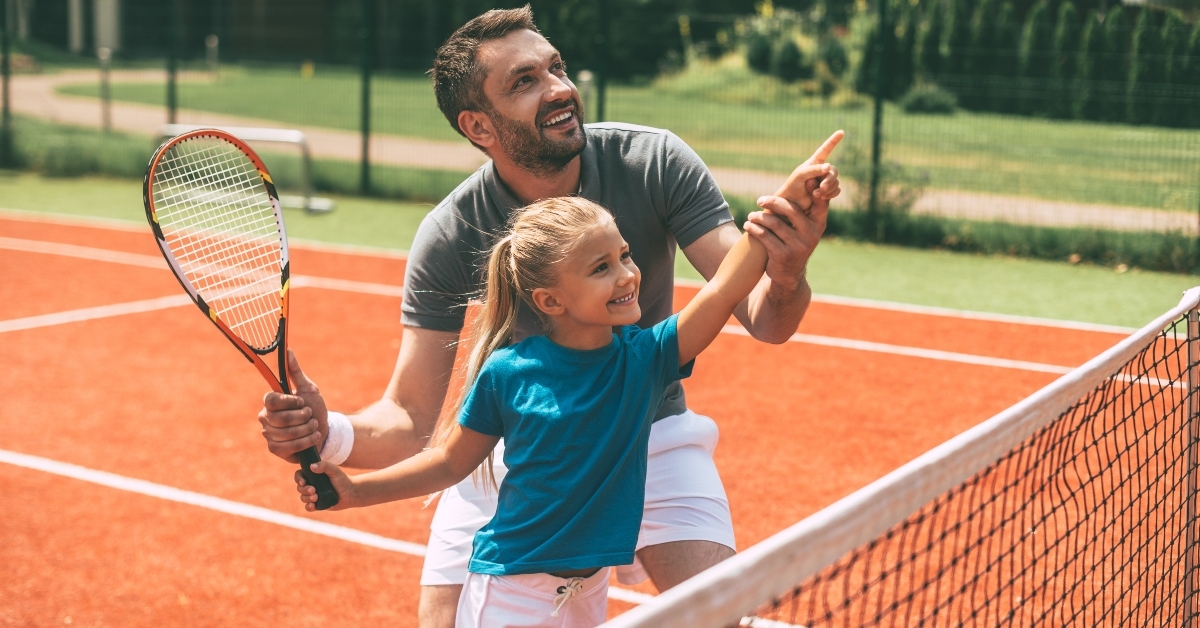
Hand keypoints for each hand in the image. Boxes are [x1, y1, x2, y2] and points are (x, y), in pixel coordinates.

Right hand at [258, 350, 327, 462]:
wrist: (324, 432)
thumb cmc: (314, 408)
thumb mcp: (308, 389)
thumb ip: (295, 372)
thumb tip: (288, 351)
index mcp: (271, 402)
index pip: (271, 400)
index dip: (289, 402)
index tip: (302, 402)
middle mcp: (265, 417)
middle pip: (280, 418)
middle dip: (302, 417)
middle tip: (311, 416)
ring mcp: (269, 434)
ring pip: (286, 433)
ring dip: (307, 429)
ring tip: (314, 426)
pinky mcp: (275, 449)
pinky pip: (288, 446)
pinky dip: (306, 442)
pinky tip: (313, 437)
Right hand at [297, 461, 354, 511]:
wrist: (351, 493)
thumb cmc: (342, 479)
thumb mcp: (334, 470)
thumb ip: (324, 466)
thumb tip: (312, 466)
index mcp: (313, 475)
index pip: (300, 475)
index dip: (298, 479)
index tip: (303, 482)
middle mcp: (311, 485)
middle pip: (300, 488)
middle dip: (304, 490)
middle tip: (313, 490)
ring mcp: (314, 495)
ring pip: (303, 498)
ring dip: (306, 498)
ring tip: (316, 497)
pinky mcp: (317, 504)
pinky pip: (308, 507)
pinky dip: (308, 507)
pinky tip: (313, 505)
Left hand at [743, 130, 842, 290]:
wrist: (788, 275)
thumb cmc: (794, 244)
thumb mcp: (804, 229)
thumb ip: (804, 209)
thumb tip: (806, 177)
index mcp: (819, 224)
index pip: (820, 201)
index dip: (814, 188)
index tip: (805, 179)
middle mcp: (812, 235)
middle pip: (790, 210)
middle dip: (772, 202)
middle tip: (759, 200)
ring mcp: (798, 246)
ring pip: (774, 223)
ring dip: (759, 217)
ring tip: (751, 215)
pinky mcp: (783, 255)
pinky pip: (765, 236)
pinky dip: (754, 228)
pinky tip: (748, 225)